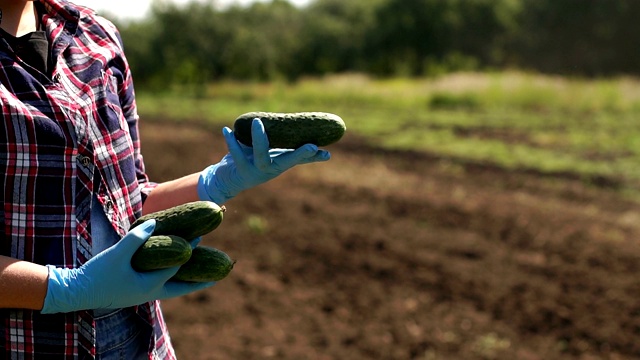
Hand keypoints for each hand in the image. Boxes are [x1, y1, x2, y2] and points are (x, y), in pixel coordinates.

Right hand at [41, 220, 213, 313]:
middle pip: (183, 287)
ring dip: (188, 281)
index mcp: (149, 286)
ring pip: (173, 289)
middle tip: (220, 273)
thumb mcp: (117, 254)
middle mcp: (150, 293)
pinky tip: (175, 272)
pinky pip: (161, 286)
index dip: (190, 249)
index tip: (200, 234)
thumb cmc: (96, 274)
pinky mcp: (136, 291)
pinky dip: (172, 279)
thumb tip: (154, 222)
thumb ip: (137, 238)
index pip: (177, 266)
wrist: (76, 292)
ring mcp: (143, 294)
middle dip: (201, 279)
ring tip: (203, 276)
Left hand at [197, 118, 329, 203]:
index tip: (327, 154)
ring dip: (260, 139)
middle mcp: (271, 169)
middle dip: (300, 155)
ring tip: (257, 122)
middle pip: (287, 162)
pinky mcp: (240, 170)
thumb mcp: (272, 154)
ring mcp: (256, 171)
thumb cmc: (252, 162)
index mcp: (280, 163)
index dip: (312, 157)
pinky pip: (236, 154)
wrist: (228, 179)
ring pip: (262, 157)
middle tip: (312, 146)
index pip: (300, 160)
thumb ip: (287, 145)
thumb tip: (313, 140)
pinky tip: (227, 129)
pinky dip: (231, 141)